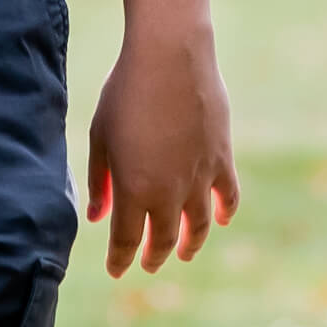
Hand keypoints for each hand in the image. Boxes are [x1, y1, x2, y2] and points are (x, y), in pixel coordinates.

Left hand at [87, 26, 239, 276]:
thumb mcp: (101, 137)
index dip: (121, 260)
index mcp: (133, 190)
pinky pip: (228, 195)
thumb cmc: (126, 92)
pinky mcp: (221, 157)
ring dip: (190, 244)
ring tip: (185, 253)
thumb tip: (98, 216)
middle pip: (163, 239)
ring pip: (198, 225)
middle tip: (148, 264)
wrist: (170, 56)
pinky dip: (226, 211)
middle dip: (153, 255)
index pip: (126, 240)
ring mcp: (199, 176)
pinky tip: (222, 219)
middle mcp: (168, 192)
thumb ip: (100, 181)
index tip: (117, 270)